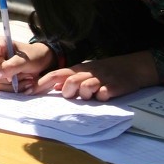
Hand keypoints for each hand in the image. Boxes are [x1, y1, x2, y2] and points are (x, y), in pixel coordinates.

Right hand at [0, 38, 49, 93]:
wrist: (41, 60)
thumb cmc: (34, 56)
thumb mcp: (25, 61)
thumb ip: (10, 67)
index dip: (0, 69)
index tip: (16, 70)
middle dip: (9, 78)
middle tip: (26, 76)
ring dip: (13, 84)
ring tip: (27, 78)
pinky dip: (12, 86)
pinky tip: (22, 81)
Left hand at [34, 51, 159, 101]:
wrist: (134, 67)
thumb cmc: (107, 71)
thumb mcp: (88, 71)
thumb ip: (71, 78)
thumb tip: (54, 86)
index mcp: (80, 69)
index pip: (56, 74)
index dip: (42, 83)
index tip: (29, 92)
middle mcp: (88, 73)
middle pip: (70, 82)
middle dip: (68, 91)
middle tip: (74, 95)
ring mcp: (102, 79)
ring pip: (85, 87)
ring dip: (85, 94)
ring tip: (93, 95)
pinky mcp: (115, 87)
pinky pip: (103, 94)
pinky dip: (102, 96)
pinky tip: (106, 95)